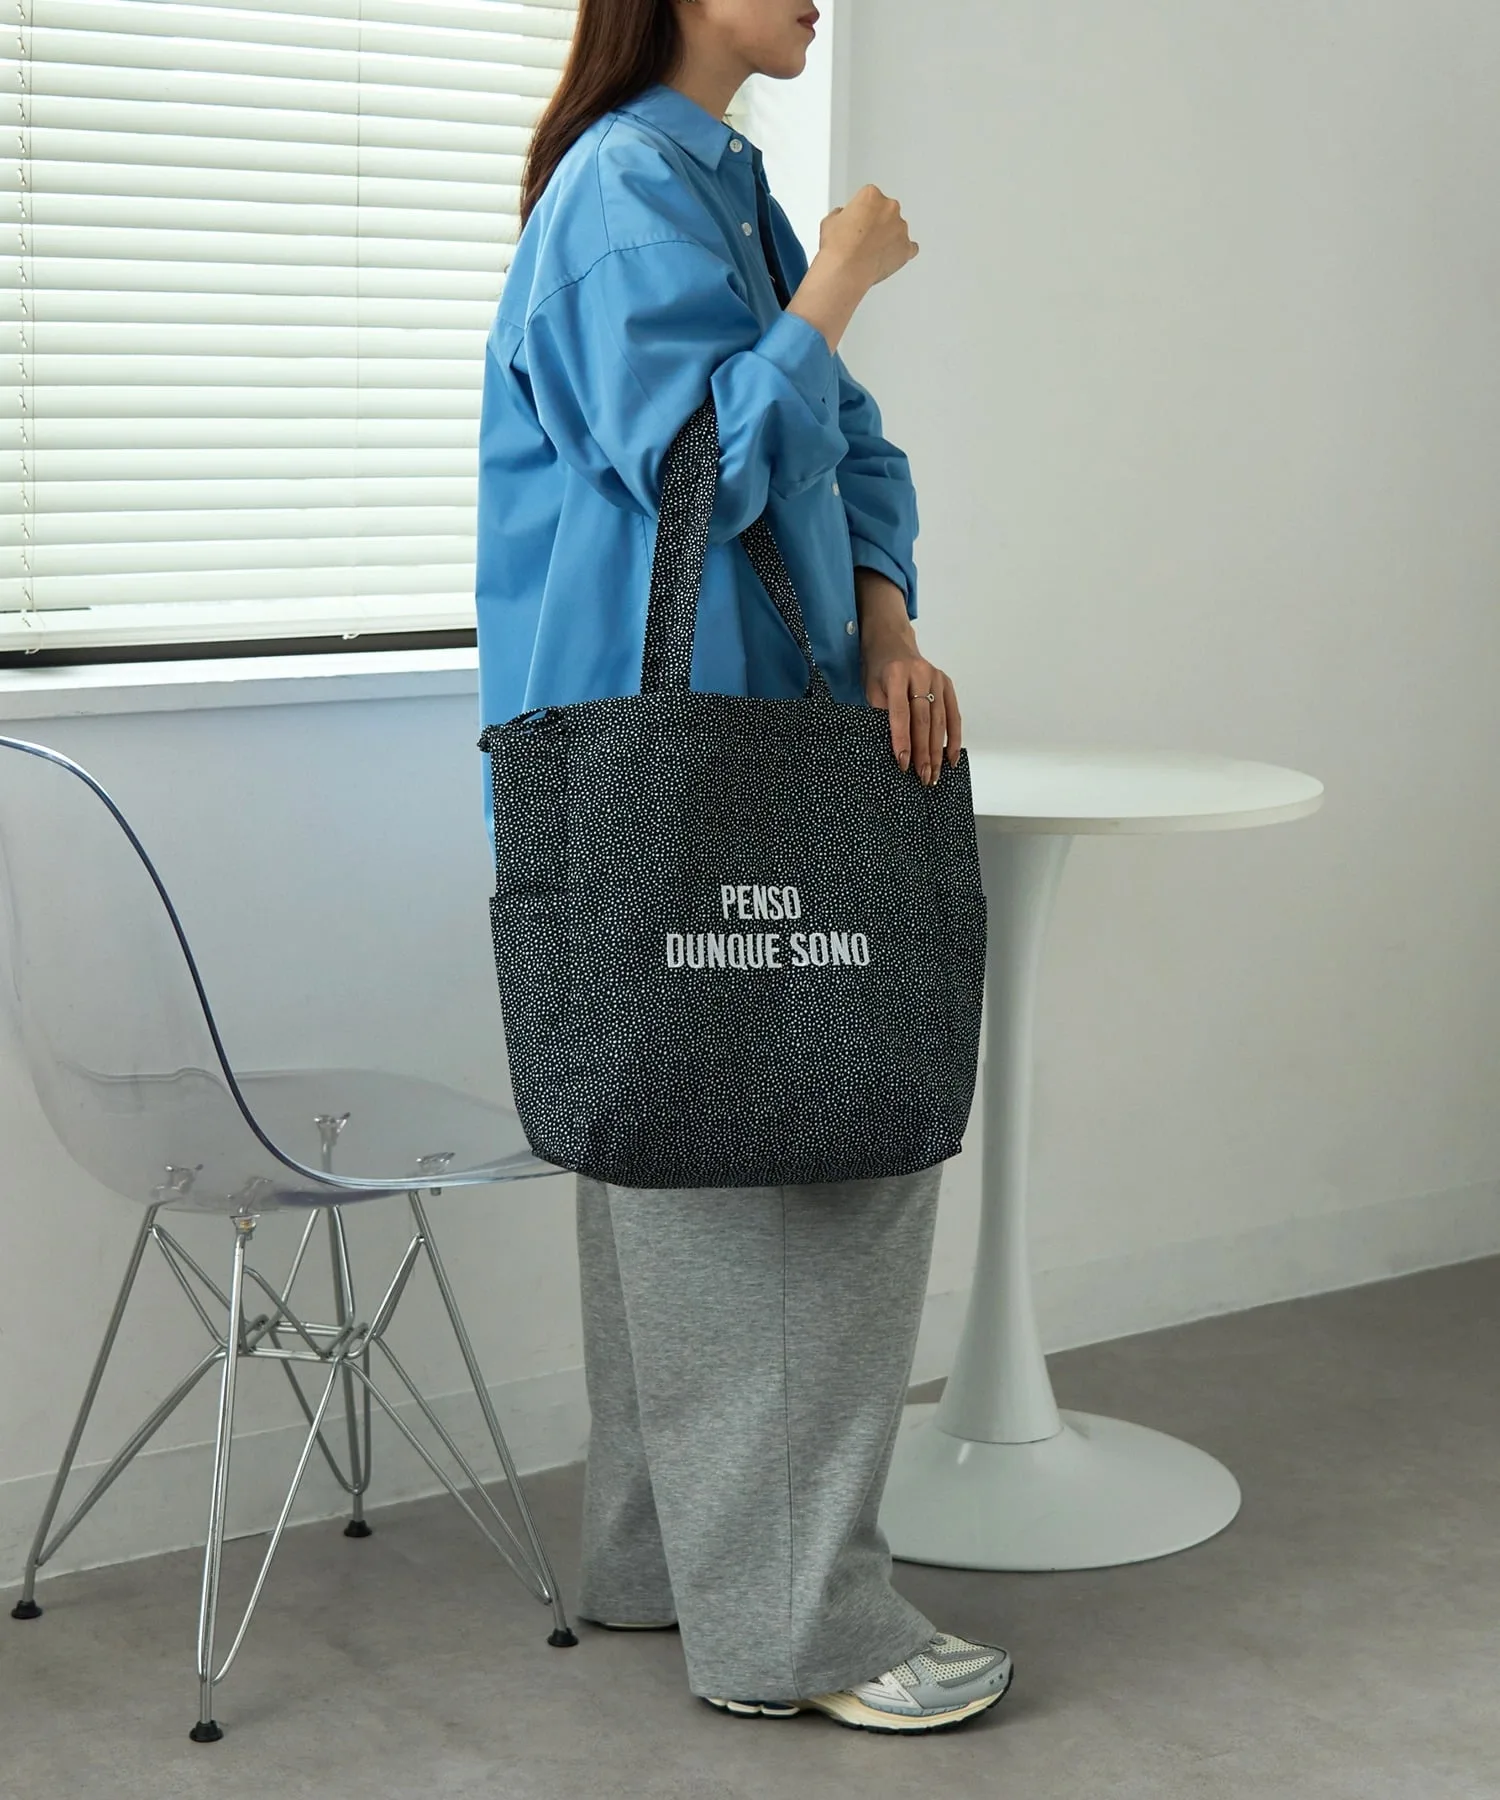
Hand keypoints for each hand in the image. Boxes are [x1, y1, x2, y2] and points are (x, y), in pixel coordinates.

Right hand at [817, 185, 918, 291]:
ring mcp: (900, 228)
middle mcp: (890, 208)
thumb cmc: (838, 247)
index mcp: (871, 195)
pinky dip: (901, 251)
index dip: (862, 210)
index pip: (870, 197)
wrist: (846, 271)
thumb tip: (843, 217)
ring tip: (871, 251)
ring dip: (888, 236)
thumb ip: (841, 214)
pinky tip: (889, 256)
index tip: (857, 221)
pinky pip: (909, 247)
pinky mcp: (907, 248)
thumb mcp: (830, 221)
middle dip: (878, 222)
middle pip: (887, 210)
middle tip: (863, 237)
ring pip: (898, 229)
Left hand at [857, 585, 961, 784]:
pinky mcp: (947, 683)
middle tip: (923, 777)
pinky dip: (953, 738)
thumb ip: (881, 714)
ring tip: (934, 774)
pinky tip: (951, 757)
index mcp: (896, 674)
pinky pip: (953, 714)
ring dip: (938, 750)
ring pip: (940, 720)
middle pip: (924, 720)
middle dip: (923, 752)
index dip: (902, 740)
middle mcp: (920, 674)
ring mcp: (937, 678)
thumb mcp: (871, 689)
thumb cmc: (877, 670)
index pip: (901, 714)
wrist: (891, 643)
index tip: (903, 764)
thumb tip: (894, 749)